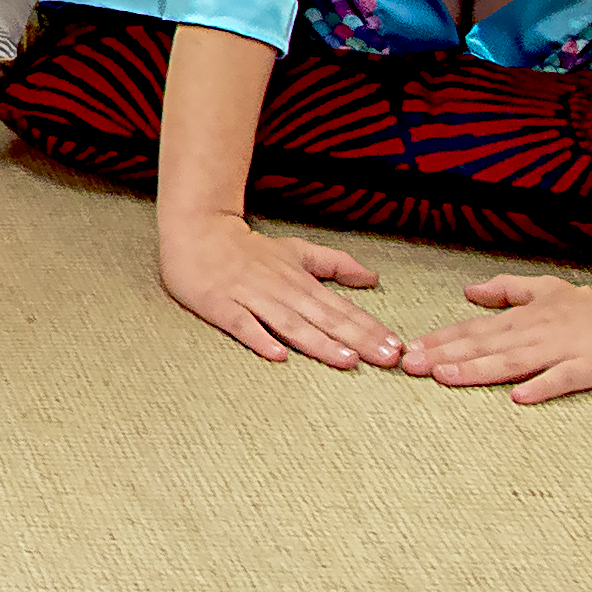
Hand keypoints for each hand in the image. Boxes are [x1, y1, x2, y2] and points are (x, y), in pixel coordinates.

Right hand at [155, 210, 401, 370]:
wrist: (196, 230)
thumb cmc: (247, 248)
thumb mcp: (295, 251)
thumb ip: (334, 263)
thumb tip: (372, 277)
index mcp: (299, 280)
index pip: (341, 307)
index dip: (369, 327)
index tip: (396, 346)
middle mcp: (280, 289)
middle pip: (323, 318)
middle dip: (357, 339)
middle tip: (386, 359)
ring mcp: (250, 297)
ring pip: (289, 323)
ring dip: (319, 342)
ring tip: (347, 360)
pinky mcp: (220, 305)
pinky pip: (241, 324)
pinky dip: (259, 339)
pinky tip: (277, 355)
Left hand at [404, 271, 591, 403]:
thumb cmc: (591, 303)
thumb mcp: (544, 289)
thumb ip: (505, 290)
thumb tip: (469, 291)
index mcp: (522, 318)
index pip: (474, 330)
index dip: (440, 340)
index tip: (409, 350)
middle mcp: (534, 333)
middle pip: (483, 346)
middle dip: (444, 356)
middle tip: (409, 366)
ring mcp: (562, 350)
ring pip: (512, 361)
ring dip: (477, 370)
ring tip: (445, 378)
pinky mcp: (590, 367)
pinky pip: (563, 379)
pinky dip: (541, 387)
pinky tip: (519, 397)